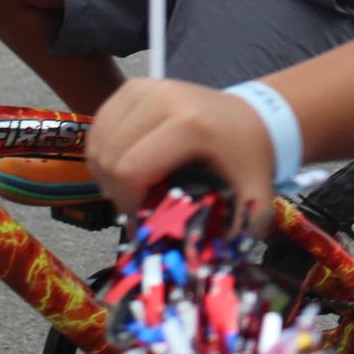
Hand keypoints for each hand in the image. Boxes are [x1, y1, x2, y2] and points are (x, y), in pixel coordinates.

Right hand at [86, 78, 277, 222]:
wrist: (255, 115)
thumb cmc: (249, 156)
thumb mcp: (254, 195)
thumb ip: (237, 230)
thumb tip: (205, 267)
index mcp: (189, 124)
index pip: (130, 171)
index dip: (130, 205)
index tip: (147, 223)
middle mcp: (161, 98)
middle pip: (109, 157)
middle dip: (117, 193)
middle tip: (139, 210)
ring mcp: (143, 88)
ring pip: (98, 142)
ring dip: (105, 174)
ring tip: (132, 189)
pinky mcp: (131, 87)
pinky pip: (98, 127)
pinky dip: (103, 153)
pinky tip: (123, 168)